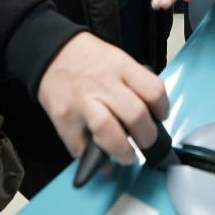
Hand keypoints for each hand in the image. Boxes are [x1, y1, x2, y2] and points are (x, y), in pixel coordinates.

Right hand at [37, 32, 168, 165]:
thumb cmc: (88, 59)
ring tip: (126, 155)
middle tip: (146, 141)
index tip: (160, 117)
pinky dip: (95, 161)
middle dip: (147, 137)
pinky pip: (82, 149)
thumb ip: (133, 83)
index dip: (163, 109)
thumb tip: (149, 115)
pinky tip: (102, 159)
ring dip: (123, 152)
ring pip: (110, 134)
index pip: (153, 91)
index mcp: (121, 67)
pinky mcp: (65, 120)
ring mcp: (82, 103)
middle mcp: (103, 85)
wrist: (51, 53)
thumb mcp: (117, 59)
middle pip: (136, 116)